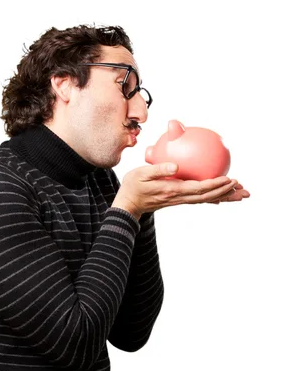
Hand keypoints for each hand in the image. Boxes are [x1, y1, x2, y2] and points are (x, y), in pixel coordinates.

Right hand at [117, 163, 248, 215]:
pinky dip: (213, 197)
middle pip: (208, 197)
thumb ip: (159, 169)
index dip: (216, 185)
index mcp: (173, 190)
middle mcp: (179, 197)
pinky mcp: (179, 199)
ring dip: (224, 197)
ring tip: (240, 193)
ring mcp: (180, 200)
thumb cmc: (132, 186)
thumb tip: (177, 167)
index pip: (199, 188)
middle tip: (243, 188)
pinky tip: (222, 195)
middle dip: (226, 193)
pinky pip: (200, 198)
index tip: (230, 179)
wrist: (128, 204)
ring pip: (206, 199)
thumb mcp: (141, 174)